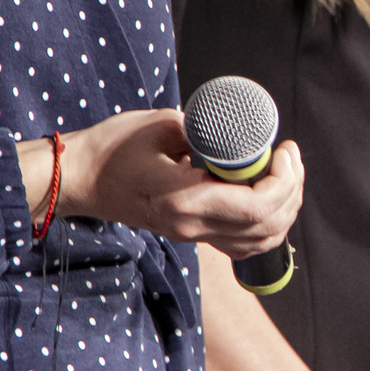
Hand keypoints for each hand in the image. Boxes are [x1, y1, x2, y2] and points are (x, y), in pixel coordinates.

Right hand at [23, 113, 302, 256]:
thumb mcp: (162, 125)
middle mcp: (191, 227)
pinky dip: (268, 226)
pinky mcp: (190, 234)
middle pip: (265, 227)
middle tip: (290, 155)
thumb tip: (241, 133)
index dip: (283, 180)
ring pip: (258, 242)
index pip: (255, 207)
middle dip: (290, 190)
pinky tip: (271, 198)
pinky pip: (242, 245)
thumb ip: (206, 131)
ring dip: (284, 210)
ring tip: (286, 174)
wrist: (79, 180)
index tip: (284, 149)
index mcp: (184, 201)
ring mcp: (191, 235)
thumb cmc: (112, 148)